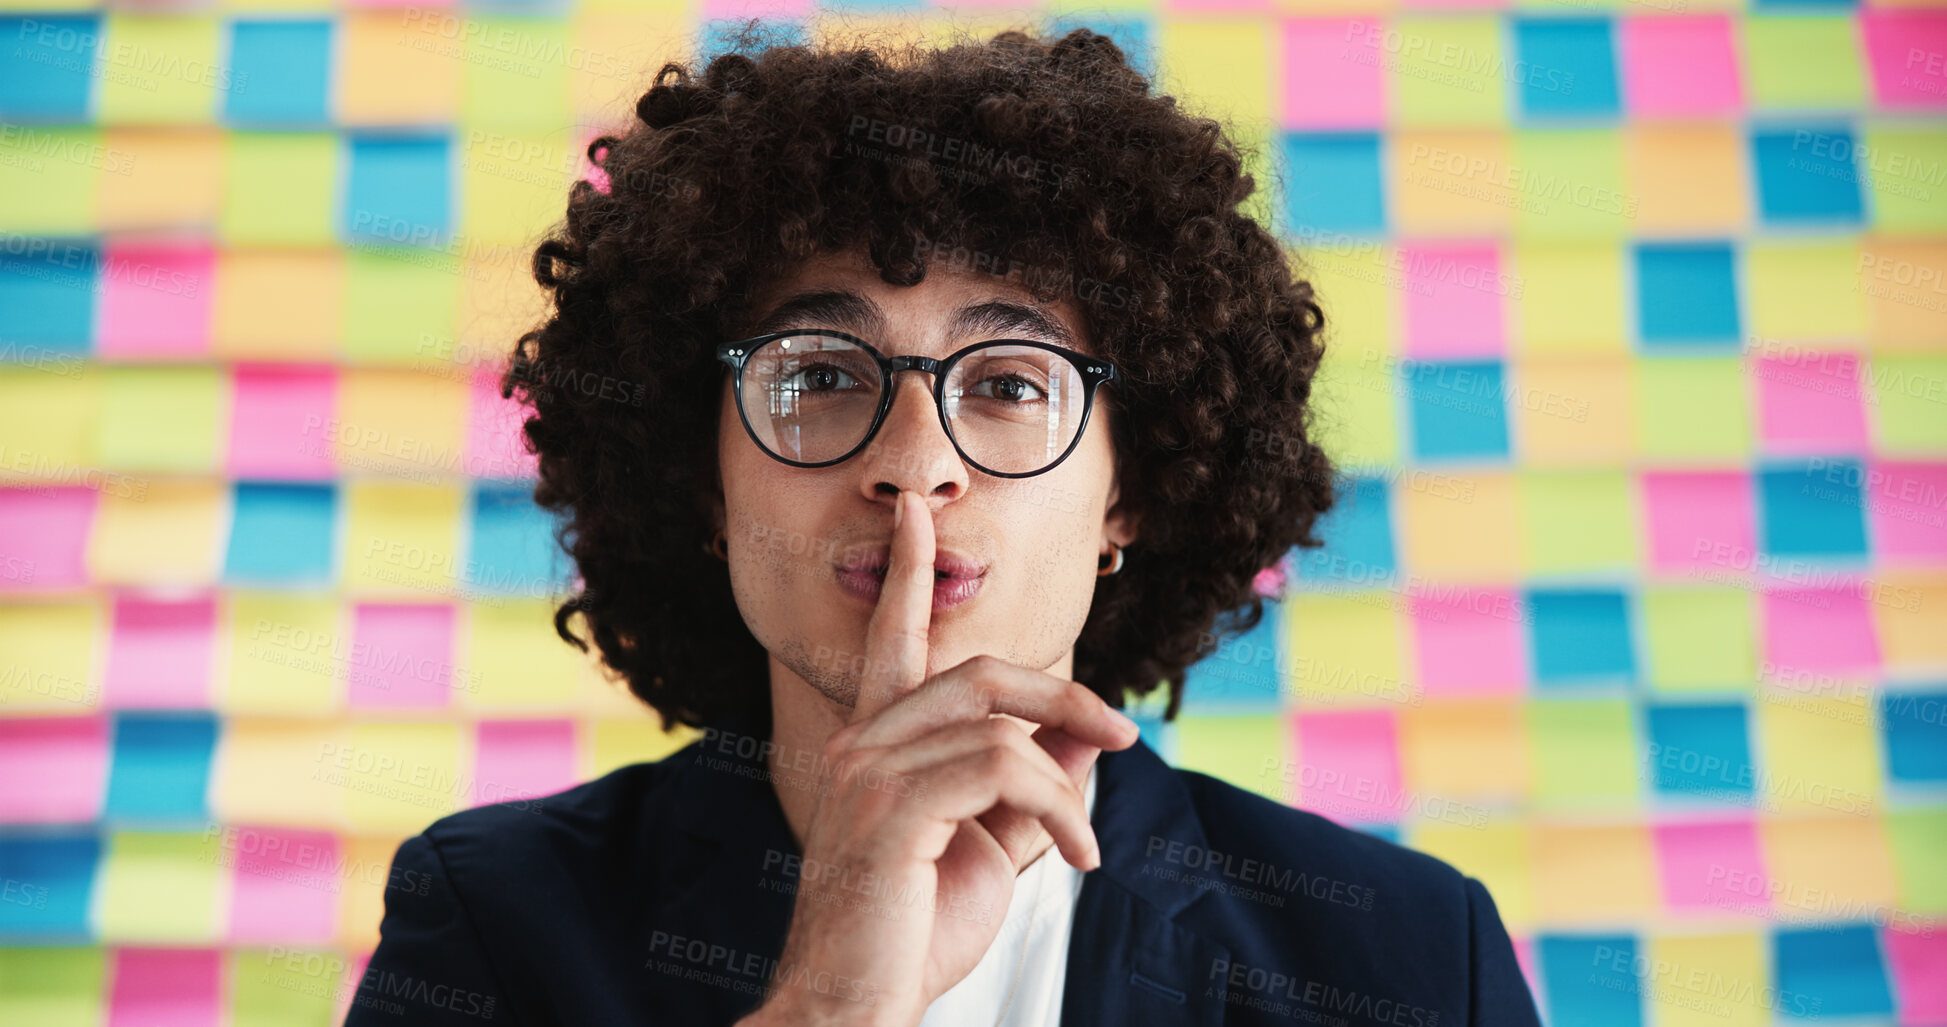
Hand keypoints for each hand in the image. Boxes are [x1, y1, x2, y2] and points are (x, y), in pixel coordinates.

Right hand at [750, 490, 1139, 1026]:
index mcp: (873, 744)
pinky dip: (1062, 811)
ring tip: (1087, 847)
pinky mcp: (890, 806)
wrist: (854, 1008)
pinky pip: (1007, 770)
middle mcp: (861, 742)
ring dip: (1071, 786)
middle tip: (1123, 733)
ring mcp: (868, 770)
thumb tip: (1086, 743)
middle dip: (1068, 695)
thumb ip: (1029, 791)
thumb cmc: (910, 935)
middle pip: (984, 672)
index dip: (906, 574)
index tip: (915, 514)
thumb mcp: (987, 851)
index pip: (892, 641)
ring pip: (1005, 728)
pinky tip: (1078, 857)